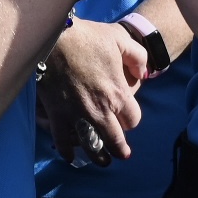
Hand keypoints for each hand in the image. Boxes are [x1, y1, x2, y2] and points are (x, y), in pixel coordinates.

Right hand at [38, 22, 148, 162]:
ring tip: (101, 161)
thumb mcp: (120, 39)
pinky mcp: (57, 114)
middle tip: (121, 155)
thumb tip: (144, 73)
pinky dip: (66, 151)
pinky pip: (63, 140)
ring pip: (92, 146)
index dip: (131, 121)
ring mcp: (77, 114)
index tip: (127, 120)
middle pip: (115, 139)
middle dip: (120, 149)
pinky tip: (69, 156)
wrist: (52, 37)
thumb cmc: (87, 36)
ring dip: (98, 156)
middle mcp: (100, 110)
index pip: (132, 120)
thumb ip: (138, 57)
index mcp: (118, 93)